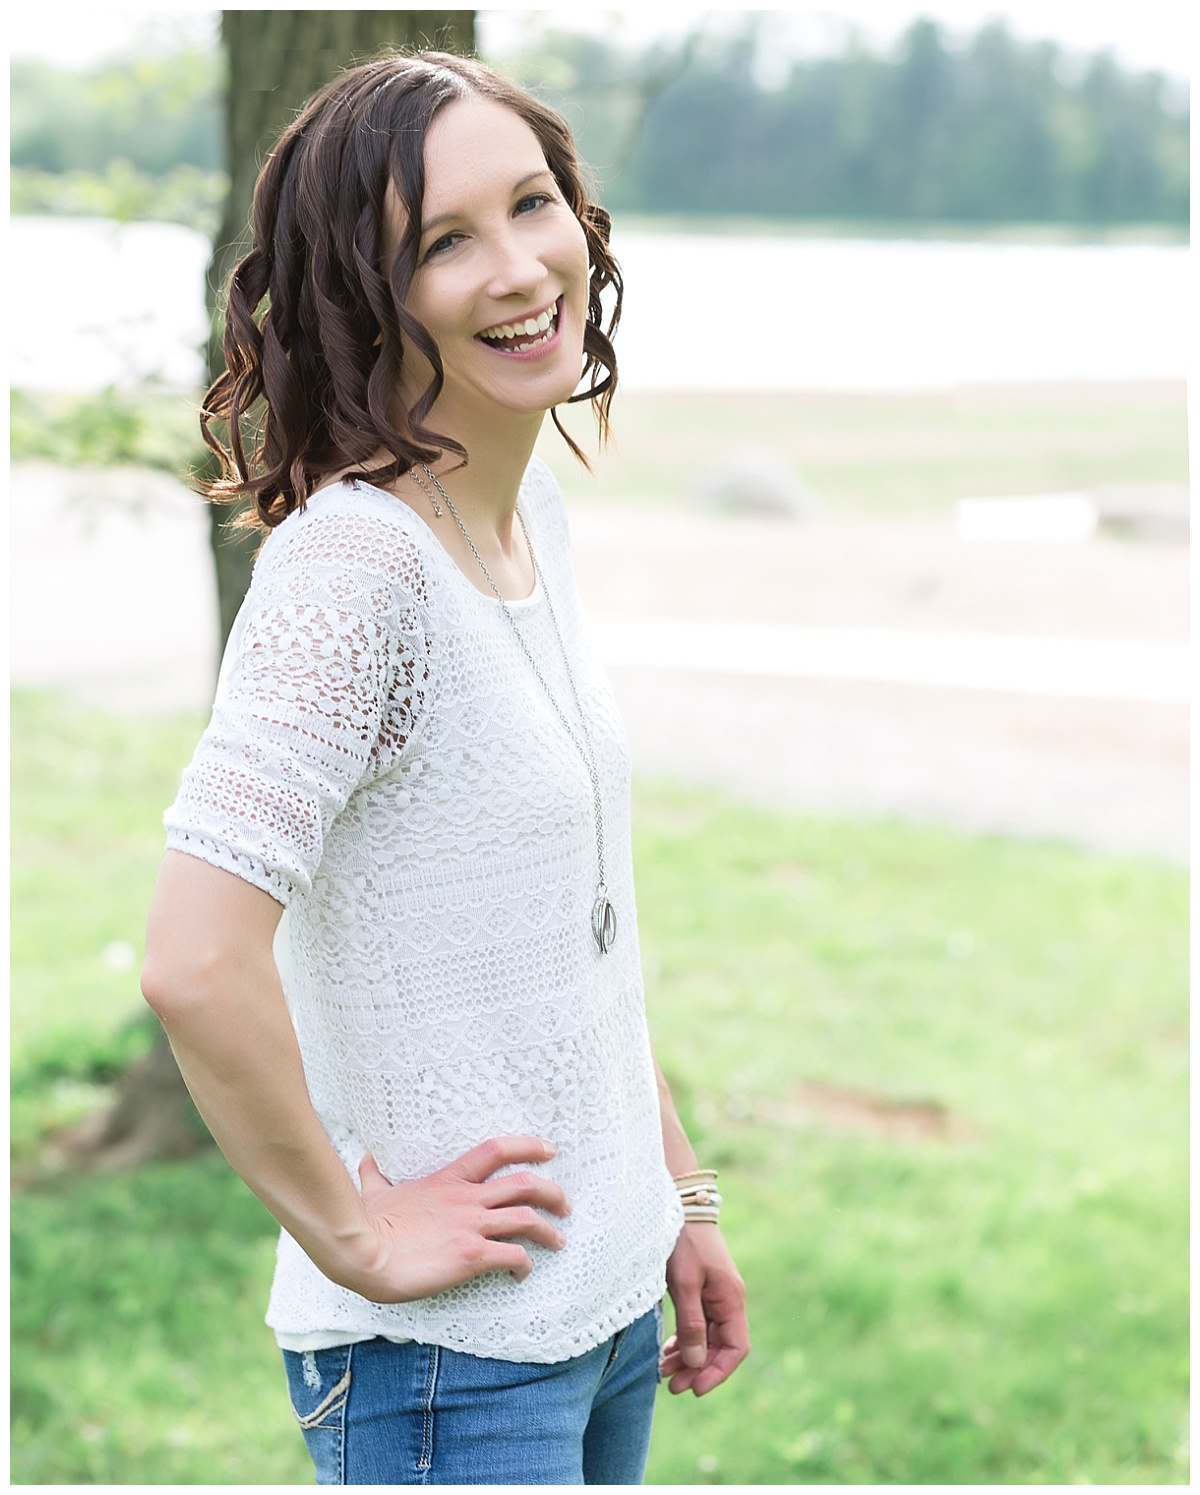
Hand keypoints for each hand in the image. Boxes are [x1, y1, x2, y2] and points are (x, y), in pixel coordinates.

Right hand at [327, 1136, 570, 1302]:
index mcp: (447, 1180)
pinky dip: (525, 1264)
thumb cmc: (366, 1224)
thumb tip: (366, 1158)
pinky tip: (523, 1273)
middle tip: (564, 1204)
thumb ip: (375, 1174)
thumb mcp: (373, 1190)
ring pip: (527, 1219)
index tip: (548, 1150)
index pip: (495, 1150)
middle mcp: (466, 1199)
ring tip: (559, 1240)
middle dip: (552, 1192)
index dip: (527, 1146)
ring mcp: (471, 1226)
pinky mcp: (471, 1256)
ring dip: (549, 1230)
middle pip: (524, 1184)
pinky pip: (513, 1256)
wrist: (362, 1252)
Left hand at [660, 1222, 748, 1395]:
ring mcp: (714, 1295)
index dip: (718, 1372)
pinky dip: (684, 1341)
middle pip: (719, 1347)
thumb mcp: (685, 1283)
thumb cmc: (683, 1241)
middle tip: (672, 1387)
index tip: (695, 1388)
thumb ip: (692, 1323)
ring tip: (664, 1373)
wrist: (680, 1205)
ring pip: (706, 1338)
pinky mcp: (700, 1290)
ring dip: (689, 1358)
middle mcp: (727, 1300)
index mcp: (731, 1299)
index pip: (736, 1348)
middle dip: (698, 1369)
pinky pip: (697, 1324)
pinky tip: (667, 1352)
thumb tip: (696, 1362)